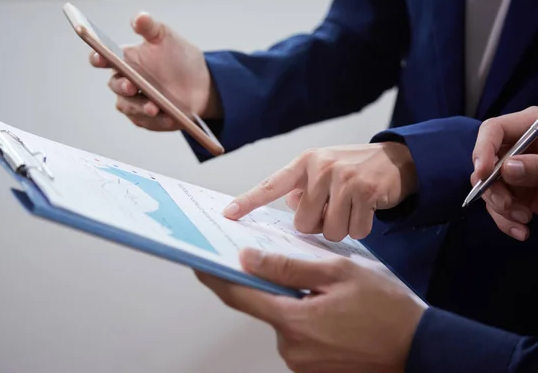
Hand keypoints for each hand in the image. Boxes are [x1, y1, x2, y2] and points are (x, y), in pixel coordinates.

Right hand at [90, 12, 221, 129]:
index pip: (103, 59)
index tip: (100, 57)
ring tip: (155, 107)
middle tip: (132, 86)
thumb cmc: (179, 57)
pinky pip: (148, 122)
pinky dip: (158, 121)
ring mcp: (135, 103)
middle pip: (115, 86)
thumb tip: (139, 17)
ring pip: (128, 107)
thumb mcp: (167, 38)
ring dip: (140, 108)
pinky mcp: (147, 120)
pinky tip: (169, 118)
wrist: (201, 83)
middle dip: (122, 86)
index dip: (98, 58)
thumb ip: (150, 28)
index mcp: (125, 60)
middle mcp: (126, 83)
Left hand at [196, 250, 425, 372]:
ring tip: (328, 294)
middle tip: (298, 270)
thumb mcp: (339, 273)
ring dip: (295, 304)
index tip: (199, 263)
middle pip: (265, 308)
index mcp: (294, 320)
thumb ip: (289, 267)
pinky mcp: (313, 370)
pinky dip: (306, 320)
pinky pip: (298, 337)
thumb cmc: (386, 309)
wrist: (421, 349)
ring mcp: (301, 364)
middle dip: (273, 287)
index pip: (240, 296)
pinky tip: (332, 313)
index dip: (216, 278)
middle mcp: (291, 348)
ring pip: (284, 321)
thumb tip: (249, 259)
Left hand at [223, 143, 416, 239]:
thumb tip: (291, 206)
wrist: (398, 160)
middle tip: (333, 210)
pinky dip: (361, 228)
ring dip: (340, 228)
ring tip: (351, 209)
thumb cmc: (354, 170)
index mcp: (304, 163)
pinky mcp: (366, 191)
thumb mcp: (324, 171)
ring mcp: (343, 178)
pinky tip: (366, 211)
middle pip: (303, 223)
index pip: (271, 185)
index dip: (248, 201)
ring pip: (329, 230)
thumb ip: (303, 188)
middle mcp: (321, 167)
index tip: (228, 214)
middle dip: (317, 225)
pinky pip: (354, 230)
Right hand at [472, 106, 537, 240]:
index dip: (483, 150)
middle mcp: (521, 149)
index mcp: (532, 128)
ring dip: (501, 209)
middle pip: (488, 164)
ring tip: (523, 221)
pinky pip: (503, 207)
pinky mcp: (524, 195)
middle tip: (509, 207)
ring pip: (492, 189)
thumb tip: (507, 169)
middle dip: (494, 189)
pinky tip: (521, 231)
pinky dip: (507, 220)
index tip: (483, 175)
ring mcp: (521, 173)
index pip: (494, 130)